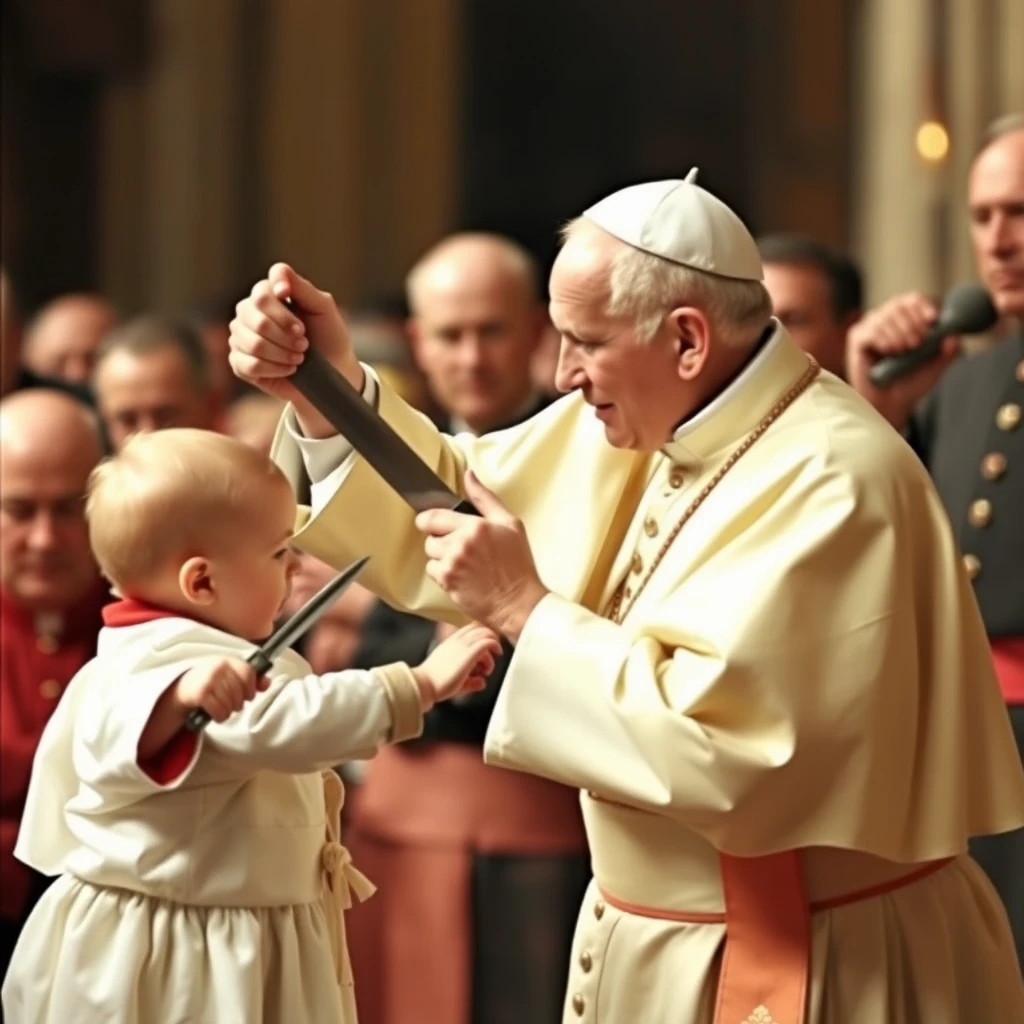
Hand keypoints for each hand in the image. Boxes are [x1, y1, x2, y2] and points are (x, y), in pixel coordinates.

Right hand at [177, 656, 268, 722]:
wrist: (183, 688)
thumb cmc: (212, 682)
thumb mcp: (230, 676)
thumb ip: (251, 679)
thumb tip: (267, 683)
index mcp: (228, 660)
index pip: (249, 673)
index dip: (251, 688)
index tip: (248, 695)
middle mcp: (219, 667)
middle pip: (240, 692)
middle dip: (239, 703)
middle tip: (232, 704)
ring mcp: (209, 680)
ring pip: (231, 704)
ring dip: (229, 711)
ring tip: (222, 707)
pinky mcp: (201, 694)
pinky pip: (220, 712)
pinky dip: (220, 717)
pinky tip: (215, 713)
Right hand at [229, 263, 362, 437]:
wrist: (330, 372)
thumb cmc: (328, 336)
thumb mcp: (323, 308)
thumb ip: (302, 288)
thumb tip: (279, 280)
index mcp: (269, 293)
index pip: (263, 291)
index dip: (280, 309)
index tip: (301, 325)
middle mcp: (249, 311)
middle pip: (256, 318)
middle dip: (286, 336)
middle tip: (305, 344)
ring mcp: (241, 336)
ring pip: (253, 344)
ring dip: (283, 354)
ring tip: (299, 357)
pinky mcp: (239, 362)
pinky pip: (249, 365)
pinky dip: (275, 370)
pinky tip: (289, 369)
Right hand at [413, 623, 501, 710]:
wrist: (424, 684)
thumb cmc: (434, 683)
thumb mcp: (454, 678)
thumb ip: (470, 680)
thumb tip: (482, 683)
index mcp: (450, 642)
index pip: (469, 628)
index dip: (481, 634)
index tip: (487, 646)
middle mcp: (457, 640)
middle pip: (479, 627)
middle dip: (490, 637)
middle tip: (494, 650)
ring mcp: (463, 645)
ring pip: (485, 633)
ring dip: (493, 644)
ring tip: (490, 663)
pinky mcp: (469, 653)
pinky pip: (487, 642)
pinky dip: (495, 647)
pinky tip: (496, 656)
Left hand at [416, 470, 548, 640]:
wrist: (519, 602)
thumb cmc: (518, 564)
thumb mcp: (510, 524)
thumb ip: (485, 498)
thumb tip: (468, 475)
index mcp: (475, 526)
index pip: (432, 516)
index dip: (430, 520)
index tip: (436, 524)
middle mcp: (460, 544)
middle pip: (429, 535)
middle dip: (441, 539)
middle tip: (461, 547)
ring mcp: (452, 564)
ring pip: (430, 554)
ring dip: (441, 557)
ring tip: (464, 563)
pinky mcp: (447, 582)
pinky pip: (433, 572)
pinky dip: (443, 574)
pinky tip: (462, 576)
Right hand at [846, 291, 959, 430]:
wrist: (890, 403)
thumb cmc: (911, 383)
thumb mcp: (936, 368)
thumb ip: (948, 353)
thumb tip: (954, 336)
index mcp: (908, 319)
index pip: (914, 299)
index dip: (923, 306)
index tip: (932, 320)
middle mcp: (889, 318)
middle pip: (899, 304)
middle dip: (911, 322)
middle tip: (917, 343)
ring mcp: (871, 326)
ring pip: (885, 316)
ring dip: (898, 333)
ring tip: (903, 351)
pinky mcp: (857, 338)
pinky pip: (870, 330)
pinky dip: (883, 339)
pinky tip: (889, 351)